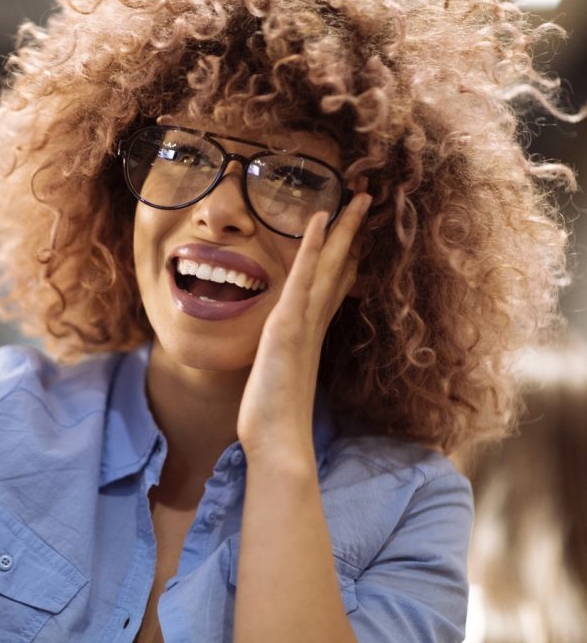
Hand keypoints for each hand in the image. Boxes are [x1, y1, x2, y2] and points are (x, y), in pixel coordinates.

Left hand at [236, 193, 371, 458]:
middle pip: (337, 269)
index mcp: (309, 335)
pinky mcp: (289, 326)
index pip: (331, 287)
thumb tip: (285, 356)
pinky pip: (302, 278)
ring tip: (358, 198)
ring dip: (341, 231)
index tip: (355, 234)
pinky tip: (319, 220)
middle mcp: (312, 324)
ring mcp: (303, 323)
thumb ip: (283, 362)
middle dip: (352, 235)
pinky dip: (311, 248)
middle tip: (368, 202)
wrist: (278, 444)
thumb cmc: (274, 419)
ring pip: (327, 267)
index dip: (344, 258)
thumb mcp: (277, 380)